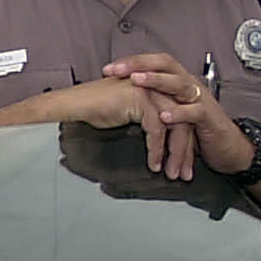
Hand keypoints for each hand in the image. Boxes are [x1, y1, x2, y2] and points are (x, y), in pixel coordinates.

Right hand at [32, 76, 184, 174]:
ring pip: (175, 126)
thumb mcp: (132, 116)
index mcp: (160, 88)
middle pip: (184, 121)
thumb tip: (164, 146)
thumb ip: (151, 123)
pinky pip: (157, 129)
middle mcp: (159, 86)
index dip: (186, 143)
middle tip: (184, 173)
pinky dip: (156, 150)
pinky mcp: (141, 98)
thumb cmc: (96, 109)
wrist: (75, 104)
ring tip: (171, 172)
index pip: (183, 117)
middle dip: (185, 151)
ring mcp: (151, 90)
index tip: (184, 164)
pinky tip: (154, 163)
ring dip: (175, 153)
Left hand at [102, 54, 254, 180]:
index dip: (132, 63)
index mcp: (178, 82)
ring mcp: (200, 98)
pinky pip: (194, 111)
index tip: (108, 69)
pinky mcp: (209, 116)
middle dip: (139, 65)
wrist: (228, 146)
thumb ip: (154, 103)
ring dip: (156, 81)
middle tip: (117, 70)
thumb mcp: (172, 112)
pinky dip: (179, 113)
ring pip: (178, 83)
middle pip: (165, 65)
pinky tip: (164, 115)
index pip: (155, 63)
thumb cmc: (197, 129)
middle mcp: (189, 84)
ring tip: (136, 81)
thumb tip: (125, 100)